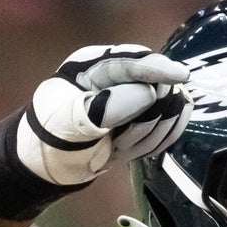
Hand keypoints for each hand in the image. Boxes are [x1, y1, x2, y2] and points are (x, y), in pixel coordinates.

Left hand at [0, 46, 190, 219]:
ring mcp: (135, 94)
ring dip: (148, 135)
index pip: (134, 61)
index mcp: (92, 65)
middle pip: (159, 86)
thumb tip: (148, 94)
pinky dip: (158, 140)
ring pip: (170, 106)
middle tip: (118, 142)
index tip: (180, 77)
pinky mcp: (147, 114)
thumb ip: (103, 108)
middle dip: (145, 119)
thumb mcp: (66, 124)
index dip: (159, 69)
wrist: (46, 165)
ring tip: (117, 148)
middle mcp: (118, 74)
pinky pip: (172, 122)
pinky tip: (134, 151)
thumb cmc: (47, 140)